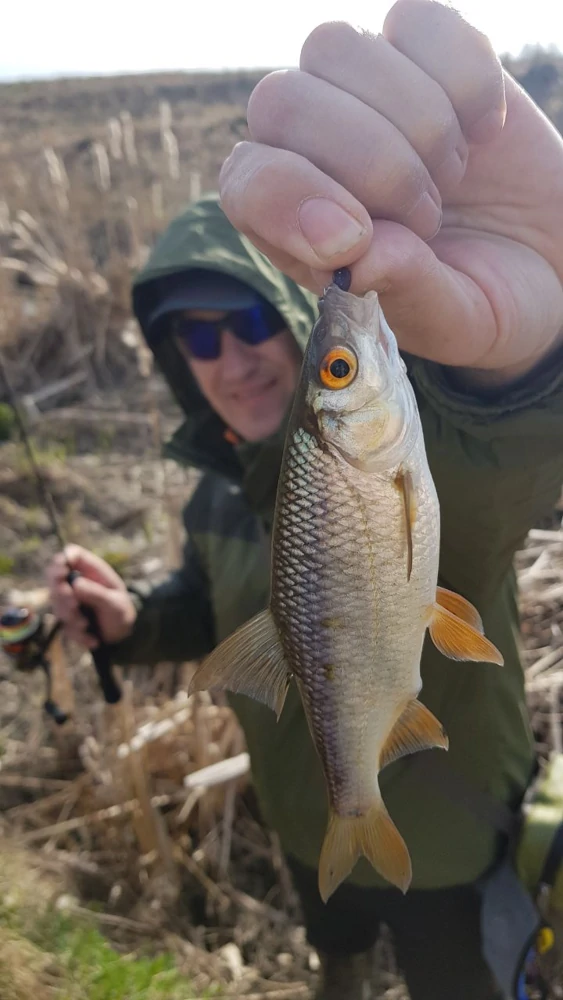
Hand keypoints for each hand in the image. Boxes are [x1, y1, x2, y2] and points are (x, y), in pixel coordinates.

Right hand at [46, 545, 136, 648]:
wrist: (122, 635)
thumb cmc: (120, 611)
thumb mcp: (114, 602)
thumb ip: (96, 593)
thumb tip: (75, 584)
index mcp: (90, 571)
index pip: (70, 555)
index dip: (62, 560)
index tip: (62, 570)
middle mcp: (76, 583)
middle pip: (54, 579)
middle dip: (61, 593)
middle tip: (73, 604)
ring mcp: (68, 601)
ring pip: (57, 605)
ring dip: (70, 616)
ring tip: (86, 624)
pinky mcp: (66, 619)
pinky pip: (64, 626)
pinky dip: (78, 634)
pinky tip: (93, 639)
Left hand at [220, 1, 562, 386]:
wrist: (548, 258)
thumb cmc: (480, 300)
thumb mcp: (449, 322)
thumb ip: (404, 293)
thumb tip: (355, 257)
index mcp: (293, 229)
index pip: (247, 182)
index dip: (289, 196)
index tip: (357, 236)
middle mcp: (310, 151)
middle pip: (282, 102)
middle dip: (369, 162)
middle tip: (429, 218)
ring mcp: (362, 94)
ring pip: (336, 48)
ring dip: (414, 120)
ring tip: (451, 179)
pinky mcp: (423, 53)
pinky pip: (417, 19)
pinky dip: (464, 76)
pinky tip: (483, 132)